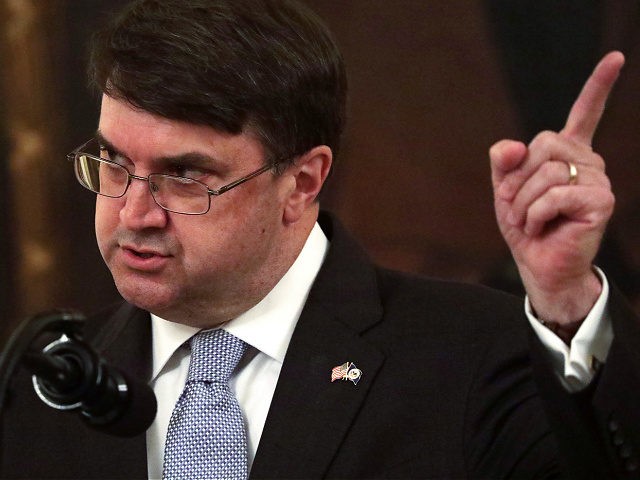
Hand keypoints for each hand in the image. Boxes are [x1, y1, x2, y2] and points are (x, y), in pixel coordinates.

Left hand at [490, 51, 624, 332]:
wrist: (538, 265)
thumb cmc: (526, 227)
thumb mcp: (506, 190)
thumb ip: (504, 163)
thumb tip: (514, 145)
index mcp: (568, 154)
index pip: (584, 114)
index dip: (597, 86)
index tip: (615, 58)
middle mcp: (589, 161)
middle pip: (543, 143)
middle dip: (518, 178)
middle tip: (519, 205)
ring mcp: (599, 180)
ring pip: (546, 171)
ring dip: (524, 201)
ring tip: (530, 221)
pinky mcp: (600, 201)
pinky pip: (554, 194)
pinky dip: (535, 213)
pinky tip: (541, 227)